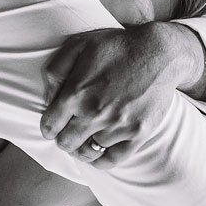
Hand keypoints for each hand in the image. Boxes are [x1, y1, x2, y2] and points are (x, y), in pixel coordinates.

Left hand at [39, 23, 198, 164]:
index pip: (50, 126)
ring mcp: (118, 125)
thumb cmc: (116, 47)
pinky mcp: (138, 133)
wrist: (159, 52)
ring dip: (83, 146)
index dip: (48, 127)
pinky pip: (113, 160)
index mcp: (76, 93)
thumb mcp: (78, 45)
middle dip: (63, 138)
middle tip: (69, 132)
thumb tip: (47, 100)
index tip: (53, 126)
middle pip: (66, 143)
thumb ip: (55, 71)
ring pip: (88, 152)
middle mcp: (95, 113)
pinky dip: (101, 161)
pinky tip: (98, 152)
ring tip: (85, 138)